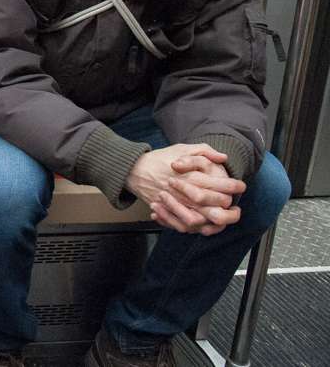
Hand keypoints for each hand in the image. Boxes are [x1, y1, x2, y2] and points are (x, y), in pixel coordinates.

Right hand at [126, 144, 240, 233]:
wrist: (134, 170)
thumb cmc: (160, 158)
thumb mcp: (182, 148)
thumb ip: (204, 151)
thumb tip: (223, 158)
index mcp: (191, 176)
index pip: (220, 186)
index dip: (234, 187)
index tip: (240, 186)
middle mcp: (185, 193)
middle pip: (215, 206)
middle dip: (228, 204)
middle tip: (233, 202)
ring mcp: (176, 205)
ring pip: (202, 221)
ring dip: (215, 219)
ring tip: (223, 214)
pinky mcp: (168, 212)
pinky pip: (185, 226)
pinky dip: (196, 227)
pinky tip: (205, 222)